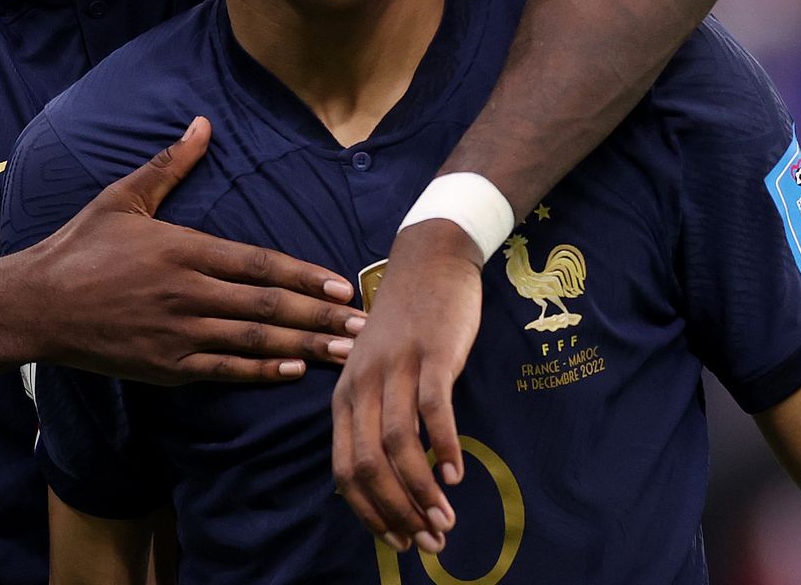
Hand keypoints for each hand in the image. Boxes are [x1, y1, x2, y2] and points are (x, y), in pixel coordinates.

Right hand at [23, 117, 361, 383]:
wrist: (33, 305)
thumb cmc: (78, 247)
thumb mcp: (123, 197)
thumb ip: (169, 164)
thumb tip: (202, 123)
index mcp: (181, 249)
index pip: (258, 264)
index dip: (304, 276)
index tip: (342, 283)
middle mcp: (186, 293)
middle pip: (267, 306)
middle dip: (321, 317)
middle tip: (365, 326)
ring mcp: (176, 334)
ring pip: (252, 341)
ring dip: (303, 348)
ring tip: (345, 352)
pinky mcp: (165, 366)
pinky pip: (222, 370)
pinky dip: (260, 371)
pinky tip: (292, 371)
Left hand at [330, 218, 483, 553]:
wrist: (430, 258)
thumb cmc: (407, 322)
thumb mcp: (376, 371)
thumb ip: (377, 417)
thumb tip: (391, 477)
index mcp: (345, 395)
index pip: (344, 470)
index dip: (370, 512)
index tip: (399, 540)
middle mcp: (363, 384)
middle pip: (368, 465)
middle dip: (397, 512)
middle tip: (430, 542)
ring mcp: (397, 368)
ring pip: (398, 445)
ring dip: (421, 491)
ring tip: (446, 519)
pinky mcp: (432, 354)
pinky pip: (433, 410)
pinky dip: (444, 447)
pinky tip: (456, 473)